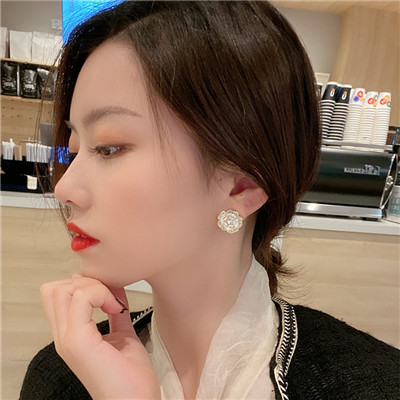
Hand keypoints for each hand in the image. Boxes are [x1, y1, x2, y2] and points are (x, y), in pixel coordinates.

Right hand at [40, 275, 159, 398]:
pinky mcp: (79, 342)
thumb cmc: (131, 378)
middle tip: (108, 295)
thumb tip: (115, 286)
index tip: (109, 294)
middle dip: (85, 281)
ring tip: (112, 303)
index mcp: (71, 335)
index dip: (82, 284)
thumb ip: (115, 311)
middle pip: (54, 289)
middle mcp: (64, 337)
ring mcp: (68, 340)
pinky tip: (116, 309)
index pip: (57, 295)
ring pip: (63, 290)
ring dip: (93, 287)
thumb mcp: (122, 334)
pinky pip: (81, 299)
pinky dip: (101, 294)